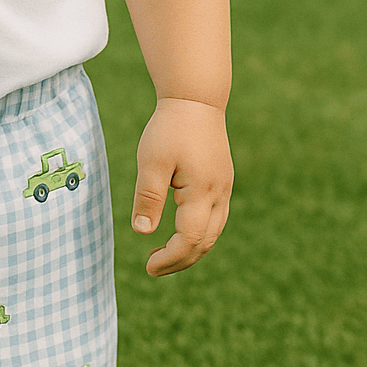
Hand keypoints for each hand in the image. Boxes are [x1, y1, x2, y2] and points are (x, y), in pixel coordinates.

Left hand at [132, 97, 232, 275]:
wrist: (195, 99)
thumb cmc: (170, 128)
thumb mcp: (151, 161)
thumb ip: (148, 197)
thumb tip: (142, 233)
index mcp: (202, 192)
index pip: (189, 240)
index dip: (170, 259)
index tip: (148, 267)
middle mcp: (219, 195)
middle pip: (204, 242)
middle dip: (180, 260)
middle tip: (152, 267)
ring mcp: (224, 188)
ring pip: (213, 232)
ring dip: (190, 249)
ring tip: (163, 254)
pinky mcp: (223, 181)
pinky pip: (215, 219)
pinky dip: (198, 233)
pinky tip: (178, 231)